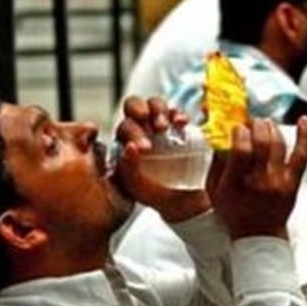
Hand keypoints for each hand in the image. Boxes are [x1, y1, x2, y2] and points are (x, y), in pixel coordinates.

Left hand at [114, 96, 209, 221]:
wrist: (181, 201)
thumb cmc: (155, 194)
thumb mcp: (137, 188)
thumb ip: (129, 170)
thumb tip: (130, 148)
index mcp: (125, 142)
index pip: (124, 127)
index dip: (132, 132)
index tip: (146, 149)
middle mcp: (141, 129)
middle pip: (134, 106)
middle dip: (140, 111)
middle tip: (153, 128)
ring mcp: (161, 126)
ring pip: (154, 104)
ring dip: (158, 110)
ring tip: (165, 126)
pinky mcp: (179, 127)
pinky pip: (177, 113)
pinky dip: (178, 114)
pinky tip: (181, 123)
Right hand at [212, 118, 306, 239]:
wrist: (259, 235)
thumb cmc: (234, 212)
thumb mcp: (214, 191)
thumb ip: (217, 163)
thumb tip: (221, 135)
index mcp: (236, 183)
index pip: (241, 149)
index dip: (240, 132)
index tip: (238, 127)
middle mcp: (259, 180)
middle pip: (262, 142)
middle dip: (256, 124)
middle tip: (251, 121)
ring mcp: (279, 181)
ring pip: (279, 144)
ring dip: (272, 127)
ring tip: (265, 123)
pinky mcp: (294, 181)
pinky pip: (302, 155)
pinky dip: (304, 135)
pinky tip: (304, 120)